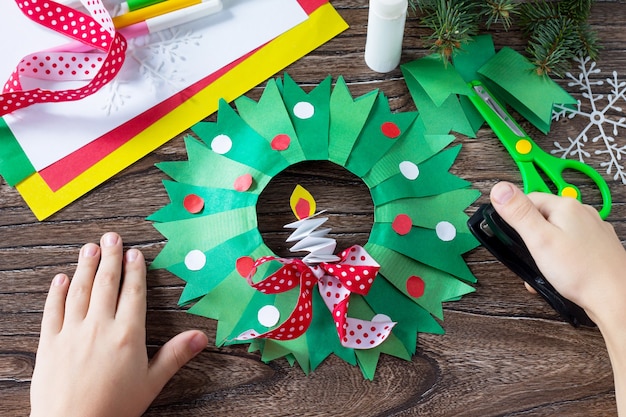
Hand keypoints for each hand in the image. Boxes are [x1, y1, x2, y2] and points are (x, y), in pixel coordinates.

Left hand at [30, 232, 207, 416]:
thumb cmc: (114, 407)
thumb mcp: (151, 382)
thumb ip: (175, 355)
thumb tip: (201, 337)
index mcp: (126, 334)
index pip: (132, 293)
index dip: (134, 270)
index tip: (134, 253)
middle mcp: (99, 327)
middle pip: (105, 284)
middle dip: (109, 258)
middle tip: (111, 237)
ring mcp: (72, 333)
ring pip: (79, 291)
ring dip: (85, 266)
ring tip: (89, 248)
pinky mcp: (49, 343)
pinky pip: (53, 310)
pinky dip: (56, 292)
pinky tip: (61, 278)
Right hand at [489, 182, 625, 326]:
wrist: (616, 298)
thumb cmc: (581, 272)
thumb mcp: (539, 240)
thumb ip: (518, 213)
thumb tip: (499, 188)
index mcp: (566, 207)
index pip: (528, 199)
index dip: (516, 219)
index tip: (513, 237)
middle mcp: (582, 213)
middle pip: (543, 216)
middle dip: (530, 238)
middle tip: (529, 259)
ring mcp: (593, 230)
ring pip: (557, 233)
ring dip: (545, 251)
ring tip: (545, 272)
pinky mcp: (598, 246)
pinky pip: (571, 246)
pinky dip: (561, 259)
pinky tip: (562, 275)